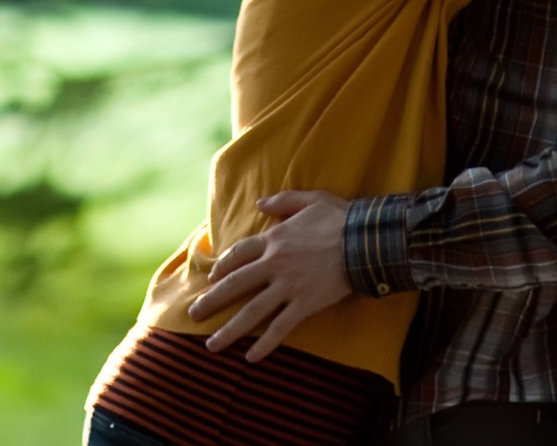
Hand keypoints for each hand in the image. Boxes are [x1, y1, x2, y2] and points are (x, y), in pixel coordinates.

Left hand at [185, 190, 354, 360]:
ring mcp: (288, 286)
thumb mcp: (310, 199)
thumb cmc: (340, 217)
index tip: (212, 277)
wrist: (363, 240)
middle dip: (212, 301)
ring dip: (229, 330)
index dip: (224, 266)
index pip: (240, 255)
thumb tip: (260, 202)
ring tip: (212, 345)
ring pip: (251, 311)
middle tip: (193, 314)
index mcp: (274, 240)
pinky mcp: (304, 304)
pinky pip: (280, 328)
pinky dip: (265, 344)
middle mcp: (274, 264)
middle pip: (236, 285)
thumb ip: (283, 202)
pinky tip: (250, 358)